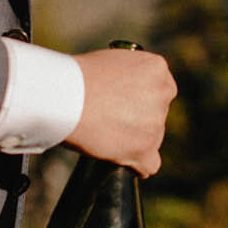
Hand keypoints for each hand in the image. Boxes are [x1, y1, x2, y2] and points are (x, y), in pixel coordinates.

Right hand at [63, 46, 174, 175]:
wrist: (65, 97)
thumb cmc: (76, 77)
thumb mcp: (110, 62)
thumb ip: (127, 77)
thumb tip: (123, 94)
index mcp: (156, 69)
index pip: (158, 88)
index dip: (139, 98)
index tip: (122, 102)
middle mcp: (162, 95)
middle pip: (155, 114)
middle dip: (137, 119)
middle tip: (108, 119)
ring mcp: (155, 123)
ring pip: (151, 138)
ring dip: (132, 140)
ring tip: (102, 133)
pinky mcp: (144, 149)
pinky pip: (149, 164)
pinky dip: (135, 165)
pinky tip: (120, 159)